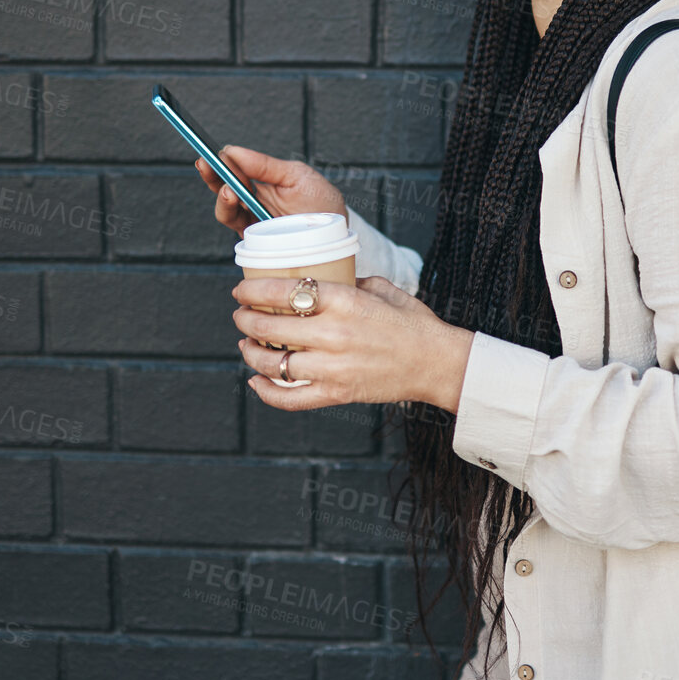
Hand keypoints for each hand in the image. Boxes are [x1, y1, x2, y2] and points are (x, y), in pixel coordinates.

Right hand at [196, 145, 347, 235]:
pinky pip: (236, 225)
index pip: (237, 170)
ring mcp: (253, 221)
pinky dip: (230, 212)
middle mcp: (255, 201)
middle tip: (206, 165)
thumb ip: (264, 165)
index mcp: (264, 182)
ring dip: (222, 196)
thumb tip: (232, 151)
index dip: (222, 163)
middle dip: (213, 176)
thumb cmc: (321, 203)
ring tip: (228, 188)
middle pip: (224, 187)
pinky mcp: (255, 240)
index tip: (212, 154)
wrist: (336, 235)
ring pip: (226, 208)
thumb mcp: (296, 175)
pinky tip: (232, 198)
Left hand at [232, 275, 474, 413]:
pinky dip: (267, 392)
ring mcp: (334, 367)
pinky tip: (256, 381)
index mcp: (344, 301)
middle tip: (241, 314)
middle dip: (246, 318)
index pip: (284, 291)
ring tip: (246, 344)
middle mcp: (334, 334)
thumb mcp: (381, 288)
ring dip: (251, 352)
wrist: (437, 363)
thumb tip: (317, 281)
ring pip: (273, 363)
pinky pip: (291, 398)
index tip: (241, 289)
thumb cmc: (412, 322)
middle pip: (270, 326)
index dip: (253, 290)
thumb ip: (347, 282)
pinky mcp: (338, 393)